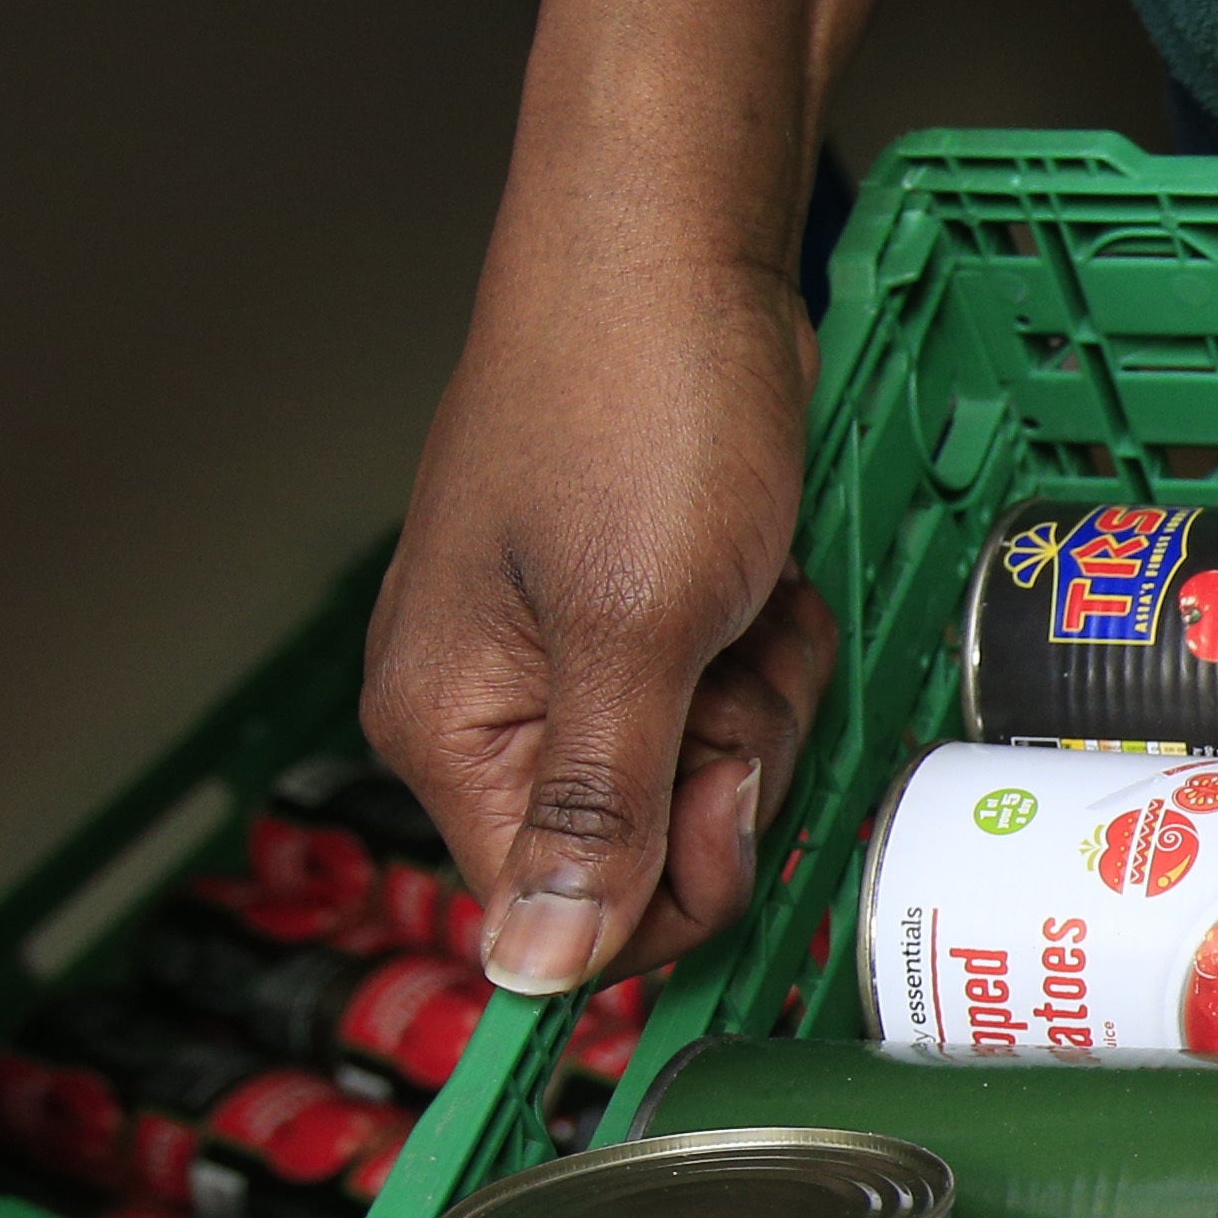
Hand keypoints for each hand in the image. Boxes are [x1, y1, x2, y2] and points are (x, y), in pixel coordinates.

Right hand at [362, 233, 833, 994]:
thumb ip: (597, 814)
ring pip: (706, 772)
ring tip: (742, 590)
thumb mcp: (639, 632)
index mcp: (453, 731)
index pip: (567, 920)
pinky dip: (765, 641)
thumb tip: (536, 971)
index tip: (723, 769)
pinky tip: (756, 570)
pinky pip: (727, 693)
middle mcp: (491, 710)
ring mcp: (567, 658)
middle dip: (732, 763)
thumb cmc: (639, 405)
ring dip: (760, 692)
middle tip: (733, 651)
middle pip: (651, 852)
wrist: (674, 246)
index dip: (680, 873)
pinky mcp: (638, 613)